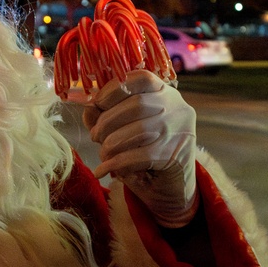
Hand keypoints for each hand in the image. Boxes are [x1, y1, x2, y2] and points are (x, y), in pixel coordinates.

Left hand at [82, 70, 198, 227]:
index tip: (96, 104)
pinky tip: (104, 170)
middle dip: (108, 122)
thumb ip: (106, 117)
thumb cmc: (145, 154)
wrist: (171, 188)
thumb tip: (88, 110)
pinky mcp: (175, 155)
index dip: (113, 89)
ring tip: (103, 154)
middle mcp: (176, 107)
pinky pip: (140, 156)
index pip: (141, 78)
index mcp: (164, 92)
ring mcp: (179, 130)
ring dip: (112, 144)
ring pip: (139, 130)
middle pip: (136, 104)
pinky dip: (117, 164)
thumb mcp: (123, 131)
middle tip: (95, 137)